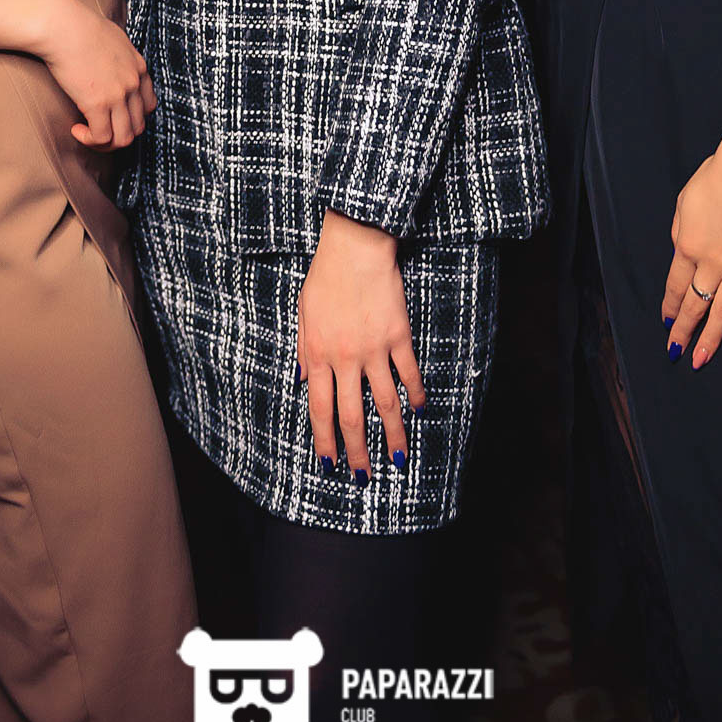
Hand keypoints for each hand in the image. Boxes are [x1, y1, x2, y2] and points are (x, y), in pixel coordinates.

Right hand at [36, 0, 156, 148]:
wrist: (62, 25)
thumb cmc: (80, 27)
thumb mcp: (114, 38)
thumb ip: (121, 55)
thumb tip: (112, 64)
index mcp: (139, 67)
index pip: (149, 106)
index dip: (131, 117)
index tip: (112, 115)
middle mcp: (134, 82)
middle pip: (138, 126)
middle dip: (118, 133)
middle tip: (97, 129)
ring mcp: (118, 94)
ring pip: (123, 138)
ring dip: (105, 144)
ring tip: (87, 134)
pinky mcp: (98, 103)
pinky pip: (102, 137)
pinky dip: (90, 140)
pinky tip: (76, 130)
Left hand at [297, 211, 426, 482]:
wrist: (355, 245)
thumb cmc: (326, 275)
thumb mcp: (304, 311)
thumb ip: (304, 348)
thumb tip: (302, 377)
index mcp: (318, 353)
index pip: (320, 408)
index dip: (324, 439)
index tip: (328, 462)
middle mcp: (344, 358)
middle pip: (351, 415)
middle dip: (356, 451)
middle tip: (363, 476)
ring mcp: (373, 349)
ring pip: (384, 403)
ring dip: (391, 434)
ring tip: (397, 457)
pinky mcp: (398, 336)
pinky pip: (408, 373)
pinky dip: (415, 394)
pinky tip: (419, 409)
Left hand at [661, 116, 721, 367]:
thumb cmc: (715, 178)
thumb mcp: (683, 203)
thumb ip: (680, 232)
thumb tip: (681, 253)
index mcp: (688, 247)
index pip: (675, 286)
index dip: (670, 307)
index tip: (666, 323)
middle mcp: (713, 265)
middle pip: (696, 305)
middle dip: (684, 331)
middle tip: (677, 353)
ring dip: (711, 338)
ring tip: (701, 360)